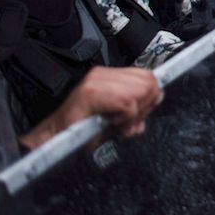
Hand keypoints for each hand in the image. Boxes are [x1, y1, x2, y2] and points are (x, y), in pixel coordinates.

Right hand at [20, 67, 162, 150]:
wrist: (56, 140)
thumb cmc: (83, 130)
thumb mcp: (118, 115)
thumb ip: (137, 106)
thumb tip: (157, 98)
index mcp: (110, 76)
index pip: (147, 75)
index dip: (151, 96)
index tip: (141, 113)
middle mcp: (103, 74)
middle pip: (147, 82)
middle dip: (145, 106)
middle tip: (129, 122)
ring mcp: (96, 82)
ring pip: (139, 92)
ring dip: (134, 114)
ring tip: (119, 124)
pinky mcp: (91, 93)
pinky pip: (127, 103)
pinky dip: (125, 118)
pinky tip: (112, 124)